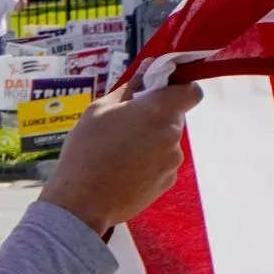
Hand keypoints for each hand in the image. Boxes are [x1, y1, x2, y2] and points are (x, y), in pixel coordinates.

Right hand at [43, 80, 201, 235]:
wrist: (83, 202)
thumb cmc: (86, 151)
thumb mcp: (98, 110)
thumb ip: (129, 88)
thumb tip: (146, 70)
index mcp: (158, 110)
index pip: (191, 91)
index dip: (179, 89)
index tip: (158, 94)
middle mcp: (172, 134)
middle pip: (173, 118)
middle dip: (155, 118)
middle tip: (125, 126)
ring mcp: (172, 161)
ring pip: (166, 142)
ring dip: (150, 142)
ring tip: (119, 154)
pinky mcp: (167, 182)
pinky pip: (162, 164)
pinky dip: (148, 164)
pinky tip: (123, 171)